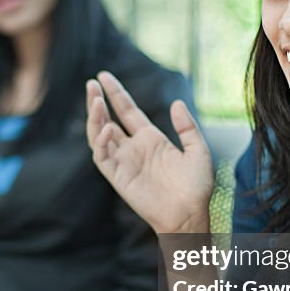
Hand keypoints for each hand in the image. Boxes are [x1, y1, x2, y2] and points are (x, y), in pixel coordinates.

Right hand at [86, 71, 213, 233]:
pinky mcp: (118, 177)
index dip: (115, 93)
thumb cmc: (196, 187)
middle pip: (108, 119)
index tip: (103, 76)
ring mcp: (124, 161)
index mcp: (150, 138)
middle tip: (91, 83)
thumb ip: (187, 126)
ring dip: (95, 118)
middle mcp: (133, 148)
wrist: (190, 214)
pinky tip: (107, 128)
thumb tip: (175, 103)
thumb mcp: (198, 150)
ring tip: (94, 100)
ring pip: (100, 135)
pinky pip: (102, 157)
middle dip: (98, 101)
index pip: (127, 111)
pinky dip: (100, 142)